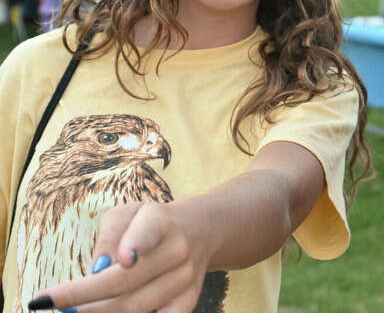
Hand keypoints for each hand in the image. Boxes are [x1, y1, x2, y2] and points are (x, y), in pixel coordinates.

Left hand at [30, 200, 214, 312]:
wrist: (199, 230)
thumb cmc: (150, 223)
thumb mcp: (128, 213)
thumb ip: (109, 235)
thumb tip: (97, 269)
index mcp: (160, 221)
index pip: (149, 232)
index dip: (136, 245)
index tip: (124, 260)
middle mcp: (176, 249)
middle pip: (126, 281)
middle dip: (83, 296)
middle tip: (52, 302)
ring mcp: (184, 277)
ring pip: (135, 307)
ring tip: (72, 312)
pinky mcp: (188, 299)